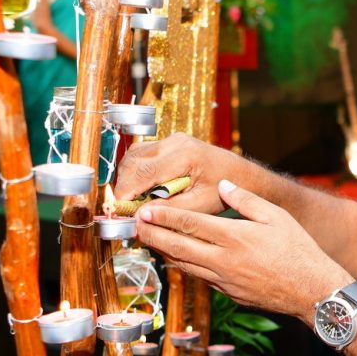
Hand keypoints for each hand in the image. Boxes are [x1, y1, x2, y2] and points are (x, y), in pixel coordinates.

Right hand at [114, 133, 254, 215]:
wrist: (239, 174)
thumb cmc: (224, 190)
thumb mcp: (200, 205)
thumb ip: (170, 210)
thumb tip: (140, 216)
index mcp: (185, 155)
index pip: (143, 172)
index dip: (126, 192)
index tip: (117, 210)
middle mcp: (175, 142)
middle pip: (133, 161)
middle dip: (124, 186)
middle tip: (123, 209)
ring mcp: (171, 139)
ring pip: (134, 156)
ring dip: (128, 178)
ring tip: (132, 200)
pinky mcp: (169, 142)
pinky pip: (142, 154)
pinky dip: (136, 171)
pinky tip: (142, 189)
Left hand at [136, 179, 353, 322]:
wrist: (312, 291)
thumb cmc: (299, 250)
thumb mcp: (276, 217)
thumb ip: (246, 200)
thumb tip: (223, 185)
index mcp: (235, 237)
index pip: (190, 224)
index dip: (164, 216)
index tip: (144, 210)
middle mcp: (224, 260)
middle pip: (178, 247)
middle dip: (153, 235)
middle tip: (135, 226)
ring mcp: (224, 280)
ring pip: (185, 265)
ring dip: (164, 252)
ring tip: (149, 240)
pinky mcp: (228, 294)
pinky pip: (200, 277)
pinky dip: (184, 266)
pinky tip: (178, 257)